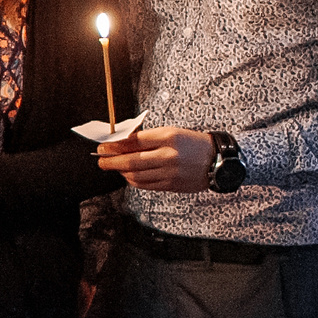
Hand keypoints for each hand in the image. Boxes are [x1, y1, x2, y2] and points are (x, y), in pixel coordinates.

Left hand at [97, 127, 214, 192]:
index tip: (103, 146)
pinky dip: (132, 180)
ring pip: (136, 175)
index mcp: (168, 137)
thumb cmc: (193, 143)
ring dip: (120, 172)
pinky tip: (128, 176)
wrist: (218, 161)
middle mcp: (168, 155)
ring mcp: (169, 172)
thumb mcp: (172, 132)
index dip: (115, 145)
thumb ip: (148, 137)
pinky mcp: (171, 185)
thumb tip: (122, 142)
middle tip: (100, 160)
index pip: (134, 141)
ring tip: (113, 167)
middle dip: (111, 161)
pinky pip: (145, 185)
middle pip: (131, 161)